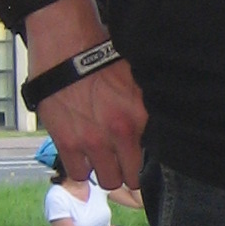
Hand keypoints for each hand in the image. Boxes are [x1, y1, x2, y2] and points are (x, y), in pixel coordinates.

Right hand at [26, 0, 146, 187]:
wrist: (65, 45)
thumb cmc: (101, 57)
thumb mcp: (137, 80)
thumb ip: (146, 108)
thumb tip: (159, 126)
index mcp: (142, 116)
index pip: (154, 157)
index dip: (146, 160)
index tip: (141, 158)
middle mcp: (120, 132)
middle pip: (131, 177)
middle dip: (127, 172)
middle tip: (121, 163)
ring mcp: (93, 140)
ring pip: (107, 180)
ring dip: (105, 172)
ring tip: (101, 159)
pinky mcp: (67, 142)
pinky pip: (79, 174)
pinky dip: (81, 169)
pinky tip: (83, 157)